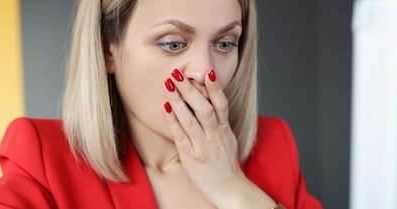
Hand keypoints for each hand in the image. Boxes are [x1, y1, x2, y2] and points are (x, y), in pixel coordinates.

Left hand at [162, 68, 274, 208]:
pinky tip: (165, 109)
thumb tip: (212, 103)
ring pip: (192, 120)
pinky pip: (182, 137)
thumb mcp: (228, 141)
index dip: (215, 88)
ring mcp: (204, 148)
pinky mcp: (192, 159)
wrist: (230, 190)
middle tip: (178, 74)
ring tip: (168, 85)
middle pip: (205, 108)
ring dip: (179, 101)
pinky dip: (173, 122)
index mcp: (226, 131)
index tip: (207, 72)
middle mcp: (216, 137)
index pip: (222, 105)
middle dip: (191, 89)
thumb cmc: (226, 166)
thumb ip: (220, 123)